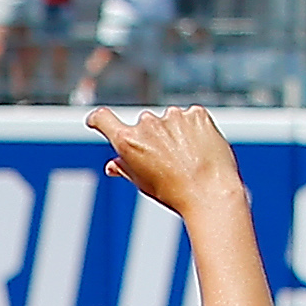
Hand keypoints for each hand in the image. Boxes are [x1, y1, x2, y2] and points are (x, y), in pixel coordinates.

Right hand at [91, 102, 244, 213]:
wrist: (210, 193)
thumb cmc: (173, 193)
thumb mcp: (143, 183)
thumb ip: (125, 167)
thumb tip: (113, 165)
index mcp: (127, 142)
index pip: (102, 119)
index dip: (97, 120)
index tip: (95, 121)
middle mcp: (147, 124)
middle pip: (144, 125)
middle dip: (152, 138)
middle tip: (168, 161)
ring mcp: (173, 116)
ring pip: (170, 121)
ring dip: (175, 132)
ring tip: (188, 158)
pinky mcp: (196, 113)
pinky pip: (191, 117)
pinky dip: (194, 129)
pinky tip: (201, 149)